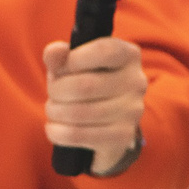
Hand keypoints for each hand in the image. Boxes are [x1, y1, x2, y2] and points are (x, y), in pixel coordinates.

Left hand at [42, 38, 146, 165]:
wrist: (104, 124)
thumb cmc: (85, 83)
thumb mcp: (72, 65)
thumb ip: (60, 56)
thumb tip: (54, 51)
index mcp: (128, 55)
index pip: (103, 52)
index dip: (74, 60)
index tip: (59, 68)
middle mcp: (135, 82)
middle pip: (85, 86)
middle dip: (57, 90)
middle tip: (52, 93)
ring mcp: (131, 111)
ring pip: (79, 112)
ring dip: (55, 112)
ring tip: (53, 110)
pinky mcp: (122, 137)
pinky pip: (78, 135)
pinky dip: (58, 132)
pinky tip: (54, 128)